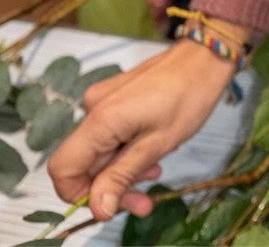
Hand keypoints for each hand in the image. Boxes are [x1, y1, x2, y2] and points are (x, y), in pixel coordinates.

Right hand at [47, 20, 250, 221]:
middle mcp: (92, 108)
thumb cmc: (189, 96)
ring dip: (122, 170)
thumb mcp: (158, 144)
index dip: (81, 194)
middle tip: (144, 202)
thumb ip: (122, 175)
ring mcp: (103, 102)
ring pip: (99, 151)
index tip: (115, 204)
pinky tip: (152, 153)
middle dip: (111, 187)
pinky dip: (126, 150)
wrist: (205, 58)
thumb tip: (98, 209)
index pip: (63, 169)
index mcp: (99, 119)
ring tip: (155, 172)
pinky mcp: (114, 99)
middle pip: (84, 163)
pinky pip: (110, 135)